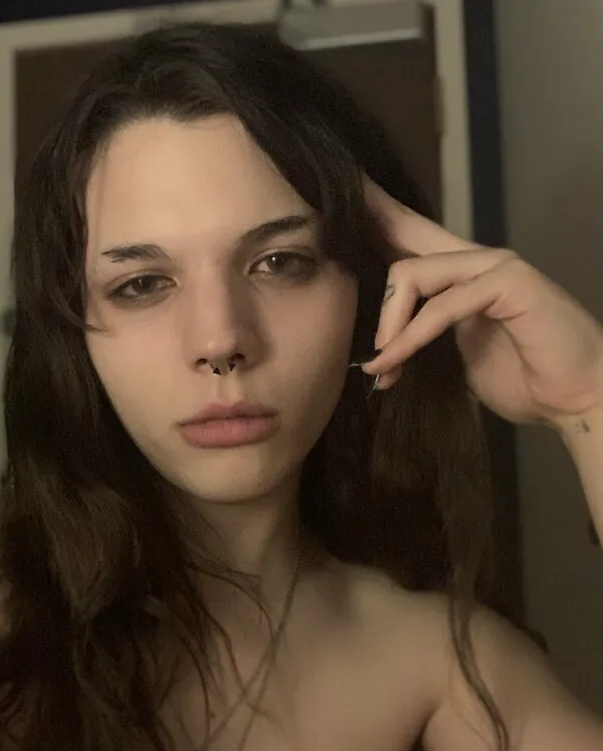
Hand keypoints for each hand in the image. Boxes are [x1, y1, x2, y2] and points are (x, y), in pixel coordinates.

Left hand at [359, 177, 602, 427]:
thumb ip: (420, 342)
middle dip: (366, 219)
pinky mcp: (510, 283)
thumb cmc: (523, 378)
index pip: (409, 236)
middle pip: (406, 229)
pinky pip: (443, 304)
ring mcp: (495, 266)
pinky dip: (411, 336)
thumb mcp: (454, 358)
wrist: (575, 398)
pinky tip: (393, 361)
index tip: (334, 204)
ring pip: (413, 271)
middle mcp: (475, 259)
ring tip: (379, 360)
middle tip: (323, 217)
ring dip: (388, 321)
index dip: (374, 217)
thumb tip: (377, 354)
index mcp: (460, 274)